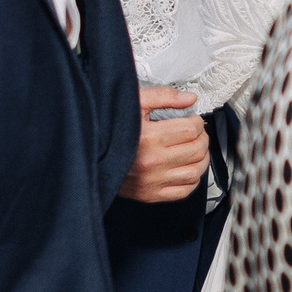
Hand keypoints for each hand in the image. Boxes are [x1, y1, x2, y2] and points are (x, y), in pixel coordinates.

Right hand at [120, 87, 207, 202]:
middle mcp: (151, 162)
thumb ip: (163, 96)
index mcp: (148, 138)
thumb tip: (189, 98)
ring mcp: (152, 181)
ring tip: (195, 148)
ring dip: (202, 158)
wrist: (89, 155)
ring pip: (195, 172)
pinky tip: (187, 167)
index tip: (192, 120)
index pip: (190, 130)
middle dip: (202, 137)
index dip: (197, 122)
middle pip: (196, 150)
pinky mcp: (150, 195)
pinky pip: (184, 191)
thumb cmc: (109, 128)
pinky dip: (193, 179)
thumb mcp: (134, 102)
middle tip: (196, 132)